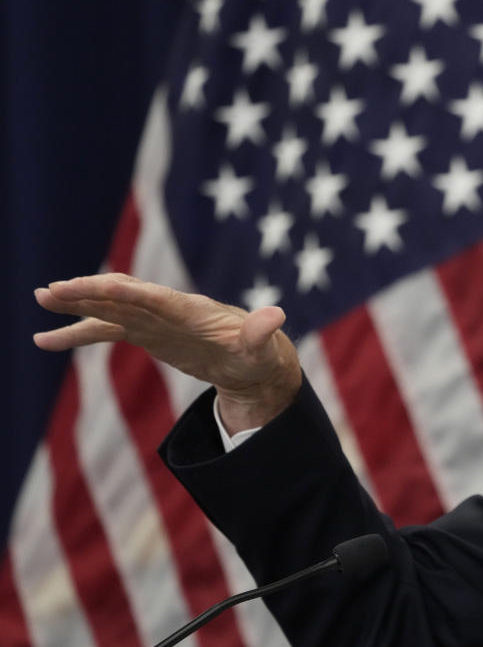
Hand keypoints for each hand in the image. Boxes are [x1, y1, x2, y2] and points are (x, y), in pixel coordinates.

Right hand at [34, 273, 301, 433]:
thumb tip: (277, 315)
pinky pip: (104, 331)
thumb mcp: (263, 349)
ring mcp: (153, 320)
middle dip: (90, 292)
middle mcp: (168, 309)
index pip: (156, 298)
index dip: (129, 292)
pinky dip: (76, 333)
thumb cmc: (259, 355)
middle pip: (123, 297)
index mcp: (193, 311)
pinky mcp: (145, 333)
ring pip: (108, 309)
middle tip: (52, 291)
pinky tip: (44, 339)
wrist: (253, 361)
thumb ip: (262, 333)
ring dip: (76, 305)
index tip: (101, 286)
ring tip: (41, 299)